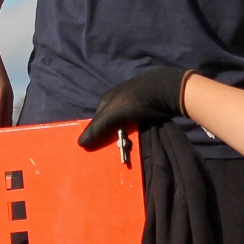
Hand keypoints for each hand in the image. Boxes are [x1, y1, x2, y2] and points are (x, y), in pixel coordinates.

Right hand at [75, 68, 190, 149]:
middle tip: (118, 152)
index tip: (100, 151)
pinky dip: (138, 134)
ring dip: (127, 138)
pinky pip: (138, 126)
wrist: (164, 91)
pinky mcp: (147, 110)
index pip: (97, 122)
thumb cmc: (134, 101)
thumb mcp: (112, 115)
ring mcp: (133, 105)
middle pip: (112, 125)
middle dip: (113, 138)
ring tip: (130, 150)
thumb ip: (96, 129)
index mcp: (106, 100)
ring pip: (126, 127)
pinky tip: (140, 141)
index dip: (97, 135)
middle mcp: (118, 101)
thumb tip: (79, 144)